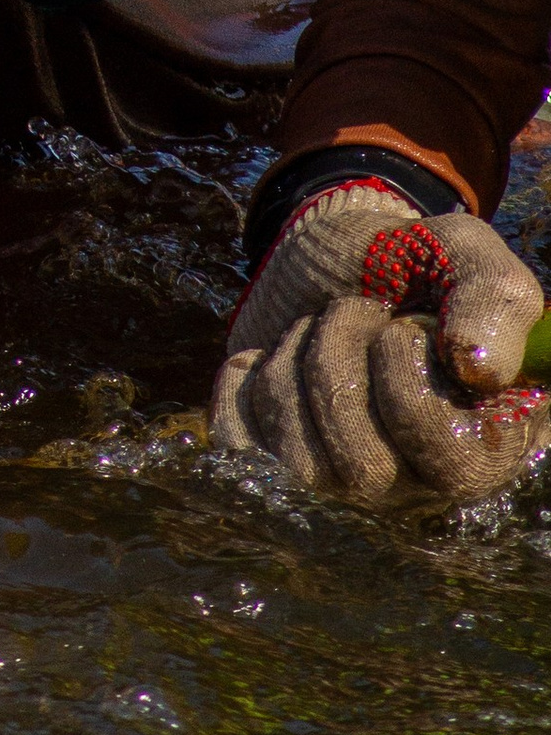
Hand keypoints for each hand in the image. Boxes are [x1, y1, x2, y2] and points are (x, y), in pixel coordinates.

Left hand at [211, 179, 550, 505]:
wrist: (327, 251)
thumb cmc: (406, 260)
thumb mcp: (461, 252)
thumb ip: (493, 298)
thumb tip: (480, 369)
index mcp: (490, 441)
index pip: (454, 464)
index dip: (408, 378)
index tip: (404, 325)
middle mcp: (421, 480)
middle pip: (363, 467)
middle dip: (338, 359)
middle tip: (351, 309)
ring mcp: (348, 483)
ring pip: (300, 464)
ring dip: (294, 365)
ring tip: (318, 328)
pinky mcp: (279, 465)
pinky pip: (242, 447)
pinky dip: (244, 381)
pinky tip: (273, 355)